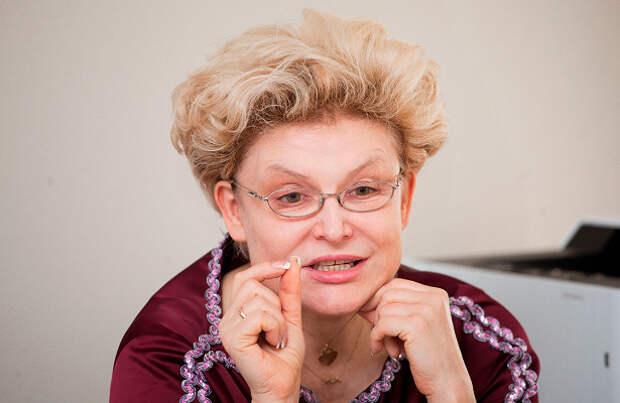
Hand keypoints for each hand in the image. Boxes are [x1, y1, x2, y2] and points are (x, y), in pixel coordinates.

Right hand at [219, 256, 304, 402]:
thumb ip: (289, 290)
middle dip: (276, 303)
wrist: (283, 385)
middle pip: (252, 284)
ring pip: (257, 300)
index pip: (245, 276)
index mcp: (238, 312)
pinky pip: (259, 316)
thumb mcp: (290, 315)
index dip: (265, 267)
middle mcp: (227, 318)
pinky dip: (275, 327)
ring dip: (278, 319)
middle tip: (279, 328)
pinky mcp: (232, 338)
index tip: (286, 265)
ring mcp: (227, 328)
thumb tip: (293, 261)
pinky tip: (273, 342)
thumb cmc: (284, 356)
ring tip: (277, 338)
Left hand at [358, 279, 474, 401]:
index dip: (378, 300)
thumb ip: (394, 309)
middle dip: (377, 315)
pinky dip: (377, 337)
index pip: (395, 284)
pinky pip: (382, 324)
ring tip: (391, 346)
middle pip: (387, 294)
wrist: (448, 382)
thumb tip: (362, 301)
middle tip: (381, 335)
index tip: (371, 317)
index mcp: (435, 294)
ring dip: (379, 330)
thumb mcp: (413, 325)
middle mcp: (433, 297)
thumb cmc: (428, 356)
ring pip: (383, 309)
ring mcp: (427, 309)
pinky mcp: (417, 325)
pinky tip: (387, 351)